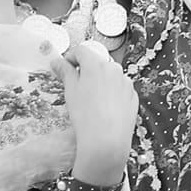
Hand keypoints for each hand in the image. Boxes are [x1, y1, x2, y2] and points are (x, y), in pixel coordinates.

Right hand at [59, 39, 137, 185]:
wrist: (107, 140)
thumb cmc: (85, 115)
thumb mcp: (70, 91)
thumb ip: (65, 72)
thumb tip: (57, 61)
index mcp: (97, 64)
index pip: (82, 50)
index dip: (71, 58)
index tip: (64, 68)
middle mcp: (115, 69)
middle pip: (97, 63)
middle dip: (86, 71)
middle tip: (76, 87)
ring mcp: (126, 83)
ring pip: (109, 76)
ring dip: (99, 82)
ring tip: (90, 102)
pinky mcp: (133, 96)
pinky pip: (119, 89)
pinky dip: (111, 94)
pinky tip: (104, 109)